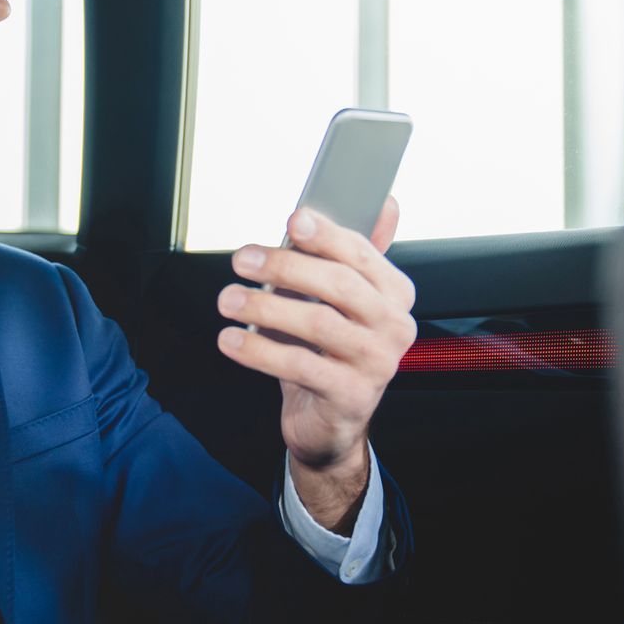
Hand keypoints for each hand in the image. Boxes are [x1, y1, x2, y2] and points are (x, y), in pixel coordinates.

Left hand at [216, 197, 415, 529]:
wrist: (330, 420)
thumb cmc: (330, 351)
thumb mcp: (342, 302)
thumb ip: (354, 254)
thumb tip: (385, 203)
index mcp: (395, 294)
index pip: (362, 254)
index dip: (326, 234)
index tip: (292, 220)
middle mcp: (395, 327)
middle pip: (339, 285)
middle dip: (286, 266)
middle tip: (243, 259)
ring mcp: (378, 364)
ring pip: (318, 324)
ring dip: (265, 307)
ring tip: (228, 299)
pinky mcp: (351, 397)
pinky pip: (301, 366)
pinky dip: (260, 351)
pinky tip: (231, 339)